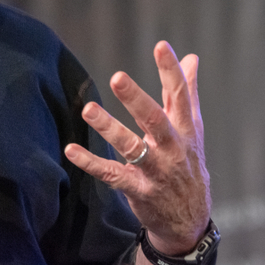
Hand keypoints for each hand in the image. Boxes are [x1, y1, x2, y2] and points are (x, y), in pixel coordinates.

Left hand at [64, 41, 209, 255]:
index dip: (171, 70)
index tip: (161, 45)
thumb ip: (187, 92)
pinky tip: (71, 150)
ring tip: (88, 109)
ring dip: (108, 128)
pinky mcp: (138, 189)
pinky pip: (111, 174)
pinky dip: (90, 163)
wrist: (191, 219)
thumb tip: (191, 57)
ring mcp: (156, 170)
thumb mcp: (193, 129)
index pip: (181, 95)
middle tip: (117, 77)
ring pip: (131, 147)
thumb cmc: (188, 163)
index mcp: (186, 129)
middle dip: (136, 99)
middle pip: (155, 120)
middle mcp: (172, 148)